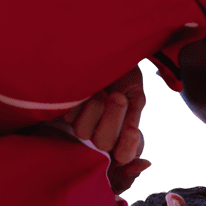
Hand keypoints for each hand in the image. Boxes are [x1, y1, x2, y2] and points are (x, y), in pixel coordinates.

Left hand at [61, 67, 149, 192]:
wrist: (100, 48)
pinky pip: (68, 116)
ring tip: (100, 90)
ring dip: (94, 109)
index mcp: (123, 136)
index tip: (132, 130)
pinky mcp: (63, 114)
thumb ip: (135, 119)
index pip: (124, 156)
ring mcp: (81, 126)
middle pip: (104, 144)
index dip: (127, 147)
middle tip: (118, 96)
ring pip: (84, 132)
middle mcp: (102, 136)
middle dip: (112, 120)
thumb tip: (142, 156)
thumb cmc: (122, 73)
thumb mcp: (135, 95)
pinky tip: (85, 90)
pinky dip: (78, 102)